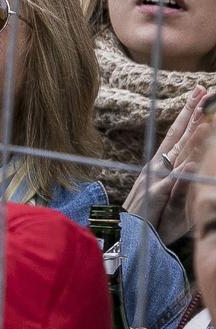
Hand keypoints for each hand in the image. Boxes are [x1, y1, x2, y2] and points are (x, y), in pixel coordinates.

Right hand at [126, 85, 208, 244]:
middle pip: (178, 136)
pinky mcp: (155, 196)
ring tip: (205, 119)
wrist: (124, 237)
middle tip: (204, 91)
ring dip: (191, 136)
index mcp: (160, 165)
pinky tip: (191, 162)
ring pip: (177, 154)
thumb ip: (179, 178)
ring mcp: (155, 180)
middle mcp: (157, 167)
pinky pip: (172, 183)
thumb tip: (192, 161)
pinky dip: (181, 172)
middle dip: (192, 113)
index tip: (199, 94)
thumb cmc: (149, 219)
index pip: (177, 134)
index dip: (188, 114)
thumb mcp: (167, 195)